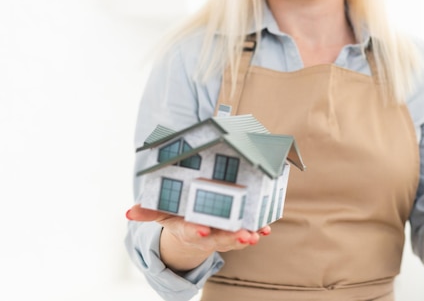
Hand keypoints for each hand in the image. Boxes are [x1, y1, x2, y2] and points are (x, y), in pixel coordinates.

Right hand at [126, 204, 270, 271]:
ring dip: (246, 237)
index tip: (203, 230)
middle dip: (231, 238)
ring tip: (256, 235)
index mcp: (188, 229)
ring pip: (235, 238)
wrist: (194, 228)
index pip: (192, 232)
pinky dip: (259, 231)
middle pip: (219, 238)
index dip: (197, 232)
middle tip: (243, 235)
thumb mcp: (162, 212)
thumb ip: (148, 211)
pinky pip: (249, 232)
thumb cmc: (178, 215)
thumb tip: (129, 212)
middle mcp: (207, 234)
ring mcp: (223, 234)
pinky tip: (267, 228)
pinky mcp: (237, 230)